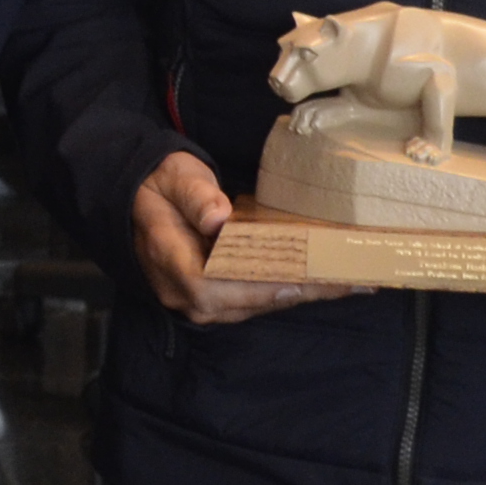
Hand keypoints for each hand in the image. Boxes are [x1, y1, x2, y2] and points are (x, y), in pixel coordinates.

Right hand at [132, 152, 367, 325]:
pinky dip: (281, 293)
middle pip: (239, 302)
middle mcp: (179, 290)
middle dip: (293, 293)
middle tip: (344, 282)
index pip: (209, 286)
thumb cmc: (162, 182)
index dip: (254, 289)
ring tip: (342, 285)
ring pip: (248, 307)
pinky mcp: (209, 298)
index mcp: (167, 257)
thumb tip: (217, 218)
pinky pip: (248, 302)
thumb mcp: (177, 177)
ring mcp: (192, 299)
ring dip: (294, 296)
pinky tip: (315, 285)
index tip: (294, 282)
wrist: (141, 195)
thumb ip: (196, 196)